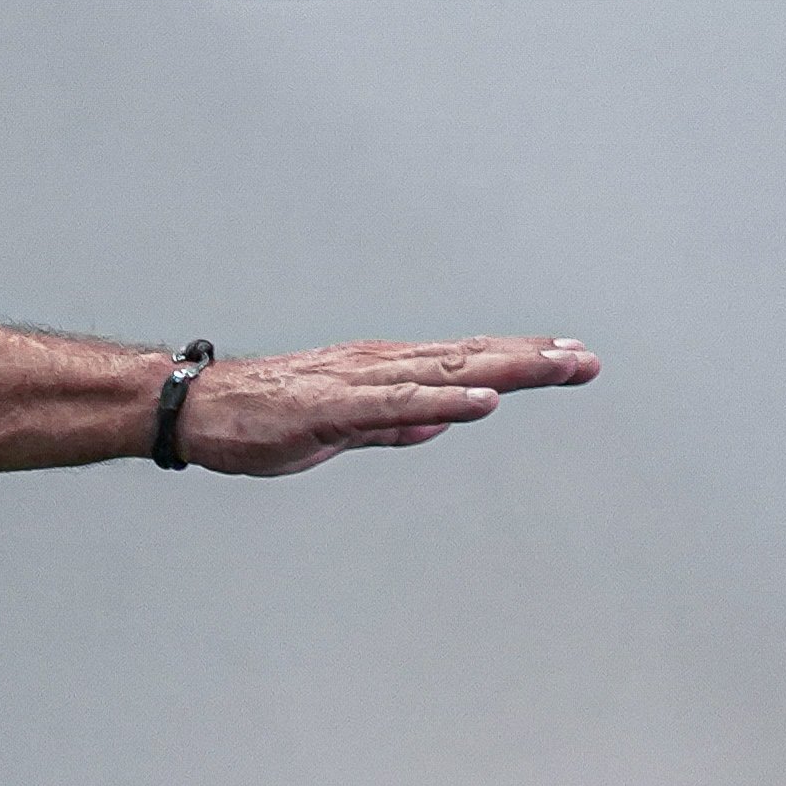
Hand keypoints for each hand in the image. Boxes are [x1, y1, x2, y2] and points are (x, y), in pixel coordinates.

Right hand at [164, 336, 599, 477]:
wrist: (198, 411)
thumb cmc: (266, 418)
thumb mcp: (346, 427)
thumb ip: (393, 424)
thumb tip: (441, 421)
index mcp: (387, 370)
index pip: (467, 363)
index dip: (522, 360)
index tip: (572, 358)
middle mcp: (382, 365)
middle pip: (471, 360)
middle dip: (532, 360)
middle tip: (587, 358)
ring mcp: (361, 382)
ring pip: (446, 373)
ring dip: (504, 371)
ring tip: (555, 368)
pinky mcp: (335, 408)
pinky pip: (398, 405)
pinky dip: (444, 402)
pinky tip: (481, 402)